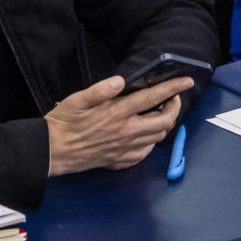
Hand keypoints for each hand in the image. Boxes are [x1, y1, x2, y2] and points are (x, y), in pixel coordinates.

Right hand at [44, 75, 191, 175]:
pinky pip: (146, 152)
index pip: (154, 97)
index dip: (174, 88)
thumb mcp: (78, 99)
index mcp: (118, 112)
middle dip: (174, 108)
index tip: (186, 81)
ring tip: (157, 113)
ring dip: (164, 123)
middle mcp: (127, 131)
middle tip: (170, 99)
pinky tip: (143, 133)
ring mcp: (126, 148)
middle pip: (165, 121)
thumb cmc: (64, 123)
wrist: (53, 152)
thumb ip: (101, 89)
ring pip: (158, 137)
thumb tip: (120, 81)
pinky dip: (151, 140)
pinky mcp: (121, 159)